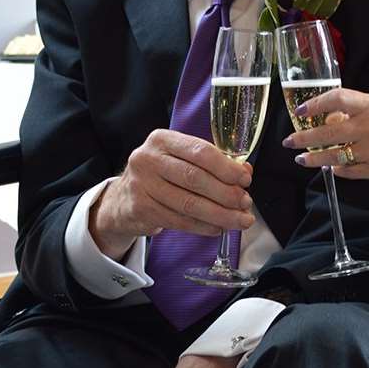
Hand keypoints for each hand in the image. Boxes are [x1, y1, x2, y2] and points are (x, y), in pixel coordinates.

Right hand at [90, 129, 254, 259]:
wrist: (122, 200)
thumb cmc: (161, 175)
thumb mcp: (181, 160)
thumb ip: (213, 162)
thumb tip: (245, 172)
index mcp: (162, 140)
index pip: (200, 151)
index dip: (227, 167)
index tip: (245, 180)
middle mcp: (148, 159)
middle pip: (196, 179)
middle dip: (227, 194)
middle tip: (246, 203)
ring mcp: (142, 185)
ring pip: (189, 204)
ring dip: (220, 214)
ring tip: (240, 220)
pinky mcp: (140, 209)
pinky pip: (179, 220)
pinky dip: (203, 226)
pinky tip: (218, 227)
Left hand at [281, 88, 368, 183]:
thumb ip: (359, 112)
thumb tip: (329, 119)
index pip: (338, 98)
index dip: (316, 103)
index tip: (301, 111)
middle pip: (329, 131)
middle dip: (304, 138)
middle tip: (290, 141)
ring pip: (335, 156)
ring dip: (314, 158)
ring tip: (302, 158)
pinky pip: (349, 171)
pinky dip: (337, 171)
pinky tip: (330, 169)